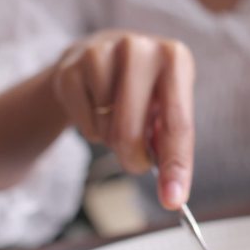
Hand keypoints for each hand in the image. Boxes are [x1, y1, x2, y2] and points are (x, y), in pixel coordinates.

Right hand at [51, 30, 194, 208]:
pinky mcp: (70, 67)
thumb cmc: (145, 89)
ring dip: (111, 138)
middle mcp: (140, 48)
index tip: (173, 200)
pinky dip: (90, 128)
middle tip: (135, 161)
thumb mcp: (167, 106)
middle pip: (131, 131)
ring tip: (117, 116)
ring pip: (105, 128)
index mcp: (176, 57)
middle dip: (132, 158)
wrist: (102, 53)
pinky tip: (96, 106)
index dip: (175, 166)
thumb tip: (173, 192)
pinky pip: (82, 122)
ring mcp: (102, 53)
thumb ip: (171, 144)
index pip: (178, 123)